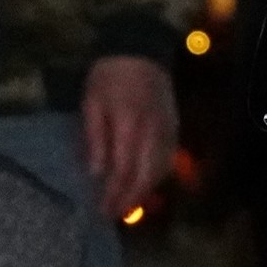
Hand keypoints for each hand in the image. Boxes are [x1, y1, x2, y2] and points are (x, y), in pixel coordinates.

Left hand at [79, 54, 178, 225]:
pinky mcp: (174, 128)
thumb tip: (96, 172)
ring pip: (159, 171)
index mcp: (130, 125)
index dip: (114, 194)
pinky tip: (144, 185)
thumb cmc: (109, 76)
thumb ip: (94, 138)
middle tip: (113, 215)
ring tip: (126, 206)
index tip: (101, 210)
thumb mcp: (92, 103)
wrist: (140, 50)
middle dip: (128, 200)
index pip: (123, 170)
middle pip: (144, 176)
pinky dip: (156, 177)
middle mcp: (152, 132)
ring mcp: (167, 130)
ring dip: (143, 192)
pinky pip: (168, 160)